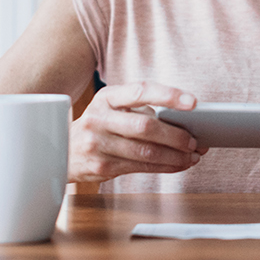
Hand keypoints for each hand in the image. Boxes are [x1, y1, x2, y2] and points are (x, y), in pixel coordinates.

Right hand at [69, 82, 206, 182]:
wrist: (63, 150)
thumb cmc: (100, 127)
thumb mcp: (112, 109)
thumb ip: (141, 110)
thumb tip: (184, 121)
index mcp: (107, 97)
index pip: (141, 91)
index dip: (168, 95)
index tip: (193, 102)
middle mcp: (100, 118)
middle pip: (146, 127)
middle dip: (176, 136)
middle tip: (195, 140)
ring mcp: (99, 144)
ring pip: (146, 152)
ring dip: (175, 156)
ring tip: (193, 155)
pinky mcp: (102, 166)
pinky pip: (141, 167)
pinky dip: (166, 167)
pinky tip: (179, 164)